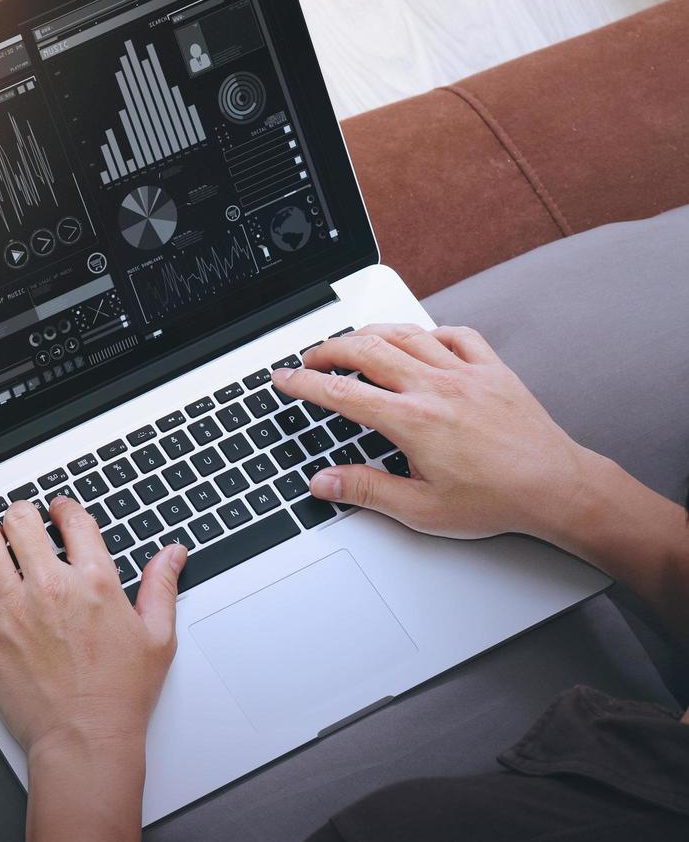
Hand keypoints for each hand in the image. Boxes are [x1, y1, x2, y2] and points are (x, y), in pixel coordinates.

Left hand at [0, 496, 186, 759]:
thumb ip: (162, 586)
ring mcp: (14, 608)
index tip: (59, 511)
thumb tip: (171, 554)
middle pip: (21, 519)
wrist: (83, 738)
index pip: (72, 519)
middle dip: (24, 515)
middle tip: (26, 523)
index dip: (64, 507)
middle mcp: (51, 588)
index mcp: (94, 582)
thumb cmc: (119, 695)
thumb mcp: (157, 637)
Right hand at [271, 323, 597, 539]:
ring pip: (406, 334)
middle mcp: (437, 388)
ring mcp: (466, 373)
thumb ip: (366, 490)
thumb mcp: (421, 509)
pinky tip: (419, 341)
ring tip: (351, 343)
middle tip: (310, 360)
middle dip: (329, 349)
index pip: (343, 394)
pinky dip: (429, 332)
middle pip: (367, 350)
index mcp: (413, 421)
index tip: (284, 379)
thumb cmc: (497, 499)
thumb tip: (323, 482)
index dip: (305, 384)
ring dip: (370, 334)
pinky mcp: (493, 369)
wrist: (557, 488)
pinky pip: (456, 334)